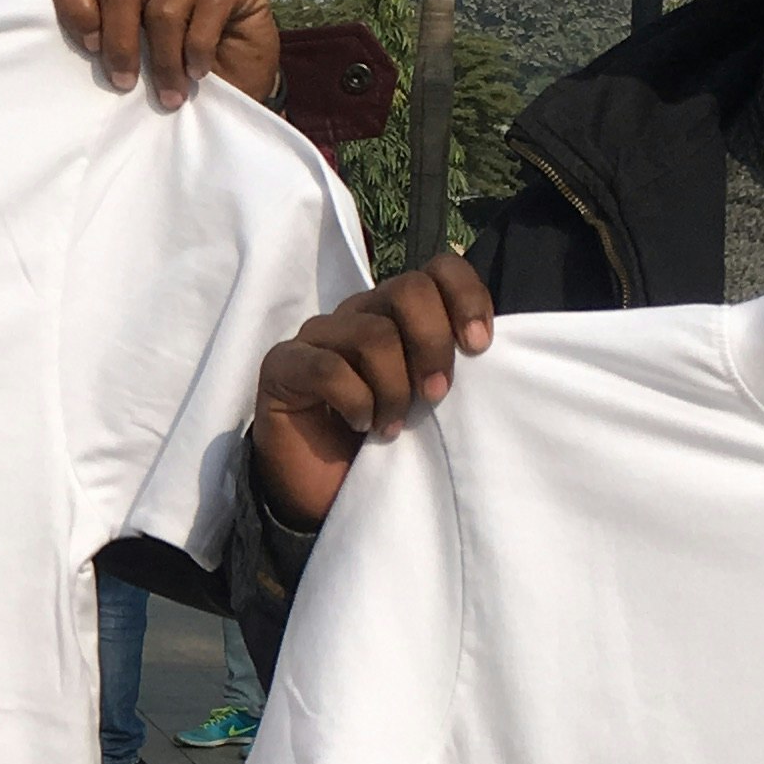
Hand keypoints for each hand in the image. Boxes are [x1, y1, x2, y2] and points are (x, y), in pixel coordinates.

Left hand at [52, 0, 280, 109]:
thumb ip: (100, 44)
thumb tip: (65, 56)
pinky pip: (210, 4)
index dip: (75, 7)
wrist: (239, 84)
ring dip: (164, 60)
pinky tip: (198, 71)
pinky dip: (198, 47)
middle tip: (125, 84)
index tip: (89, 49)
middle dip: (120, 43)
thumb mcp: (128, 61)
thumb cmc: (176, 71)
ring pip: (165, 4)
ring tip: (170, 93)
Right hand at [247, 253, 495, 526]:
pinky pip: (328, 368)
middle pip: (408, 290)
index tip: (478, 346)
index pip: (438, 270)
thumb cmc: (383, 444)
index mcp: (397, 313)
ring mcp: (317, 335)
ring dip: (394, 388)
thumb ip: (446, 364)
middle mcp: (358, 313)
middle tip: (436, 395)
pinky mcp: (283, 365)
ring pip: (373, 334)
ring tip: (393, 425)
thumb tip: (479, 343)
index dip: (466, 297)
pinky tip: (361, 425)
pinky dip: (355, 401)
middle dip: (433, 344)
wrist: (325, 493)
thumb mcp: (428, 401)